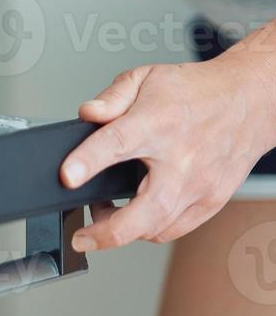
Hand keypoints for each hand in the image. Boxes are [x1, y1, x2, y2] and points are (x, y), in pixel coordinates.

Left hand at [60, 52, 275, 250]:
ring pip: (159, 228)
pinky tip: (135, 214)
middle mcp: (182, 160)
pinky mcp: (212, 201)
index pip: (117, 144)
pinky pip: (177, 228)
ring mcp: (200, 185)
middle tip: (82, 237)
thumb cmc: (197, 90)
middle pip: (146, 209)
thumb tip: (86, 114)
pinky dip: (151, 229)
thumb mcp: (145, 77)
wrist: (249, 101)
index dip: (87, 162)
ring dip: (126, 230)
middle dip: (109, 231)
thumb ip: (111, 97)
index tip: (67, 177)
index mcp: (157, 123)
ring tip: (105, 215)